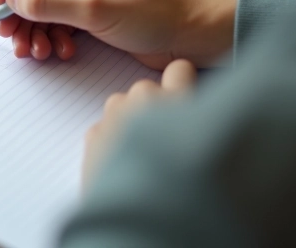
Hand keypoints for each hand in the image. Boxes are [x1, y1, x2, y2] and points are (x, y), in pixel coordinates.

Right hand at [0, 0, 233, 69]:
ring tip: (36, 49)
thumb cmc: (156, 12)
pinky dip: (47, 33)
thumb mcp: (95, 7)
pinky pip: (49, 13)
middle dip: (18, 4)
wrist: (188, 38)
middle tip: (12, 33)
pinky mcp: (82, 1)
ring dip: (31, 25)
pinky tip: (59, 49)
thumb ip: (49, 2)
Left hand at [82, 59, 196, 189]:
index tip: (184, 95)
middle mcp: (142, 102)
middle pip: (147, 88)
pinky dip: (110, 137)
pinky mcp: (91, 136)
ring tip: (142, 150)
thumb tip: (200, 114)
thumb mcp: (204, 146)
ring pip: (121, 102)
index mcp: (177, 102)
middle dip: (154, 105)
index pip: (179, 69)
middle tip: (165, 137)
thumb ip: (198, 120)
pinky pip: (103, 125)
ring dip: (129, 118)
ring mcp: (113, 117)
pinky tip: (123, 162)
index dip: (182, 83)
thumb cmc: (184, 191)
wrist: (143, 226)